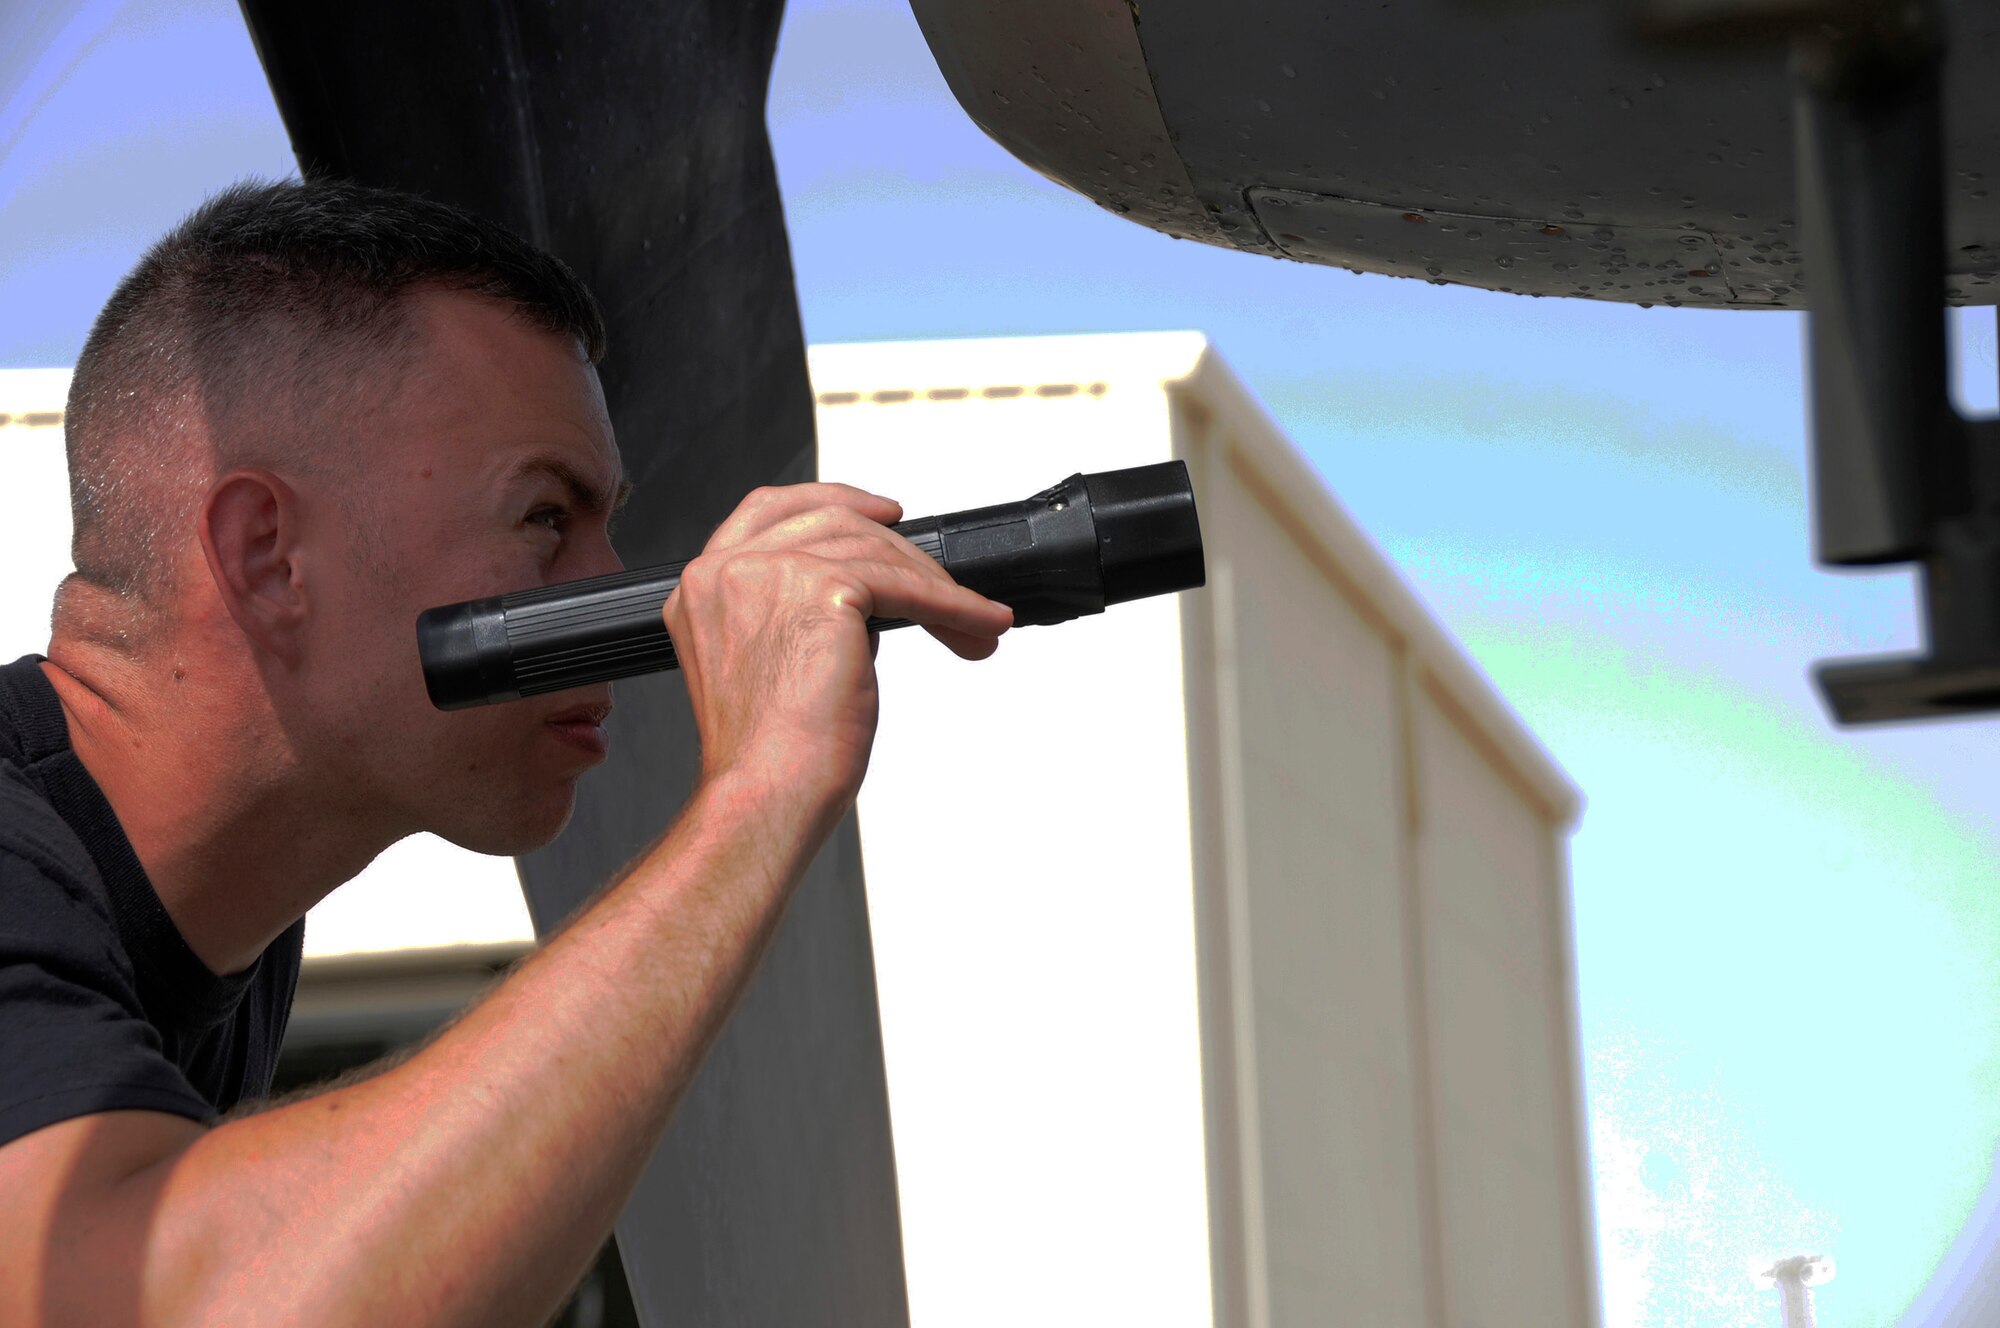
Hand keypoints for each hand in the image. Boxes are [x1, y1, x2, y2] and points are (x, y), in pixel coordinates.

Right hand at [662, 483, 1011, 815]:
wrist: (767, 793)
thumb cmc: (769, 753)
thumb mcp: (770, 660)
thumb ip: (796, 612)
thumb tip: (870, 596)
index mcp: (704, 586)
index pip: (767, 511)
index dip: (833, 500)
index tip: (883, 512)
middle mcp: (726, 570)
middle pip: (833, 523)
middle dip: (903, 554)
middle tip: (949, 590)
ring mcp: (769, 572)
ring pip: (877, 552)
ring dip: (939, 589)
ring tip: (974, 626)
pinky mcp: (822, 588)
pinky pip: (907, 586)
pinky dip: (954, 607)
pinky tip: (979, 625)